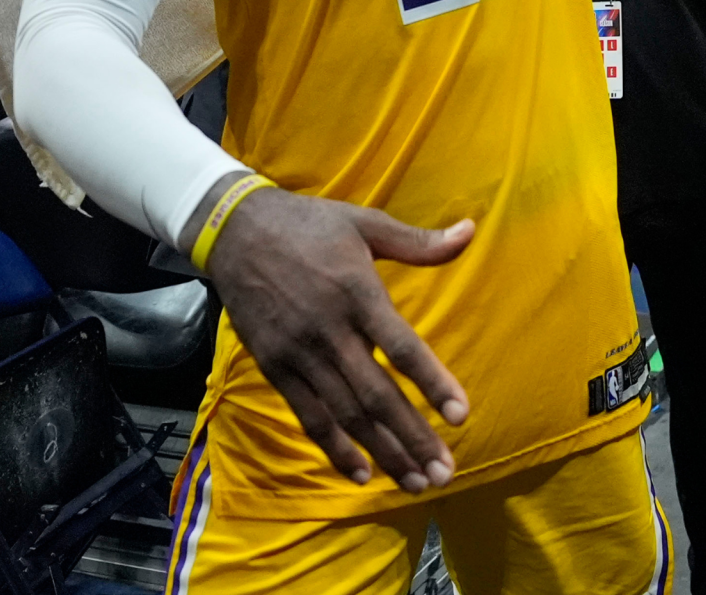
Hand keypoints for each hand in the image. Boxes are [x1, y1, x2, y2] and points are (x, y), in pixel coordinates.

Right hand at [201, 184, 473, 490]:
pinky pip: (308, 415)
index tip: (461, 416)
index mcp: (357, 291)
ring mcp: (299, 352)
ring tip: (416, 482)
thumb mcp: (365, 223)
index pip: (402, 348)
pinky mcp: (275, 366)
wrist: (235, 230)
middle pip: (376, 394)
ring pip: (345, 414)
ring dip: (383, 452)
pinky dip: (335, 448)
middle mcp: (329, 328)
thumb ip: (418, 241)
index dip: (432, 384)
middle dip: (413, 437)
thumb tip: (470, 231)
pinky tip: (363, 473)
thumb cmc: (309, 225)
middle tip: (444, 473)